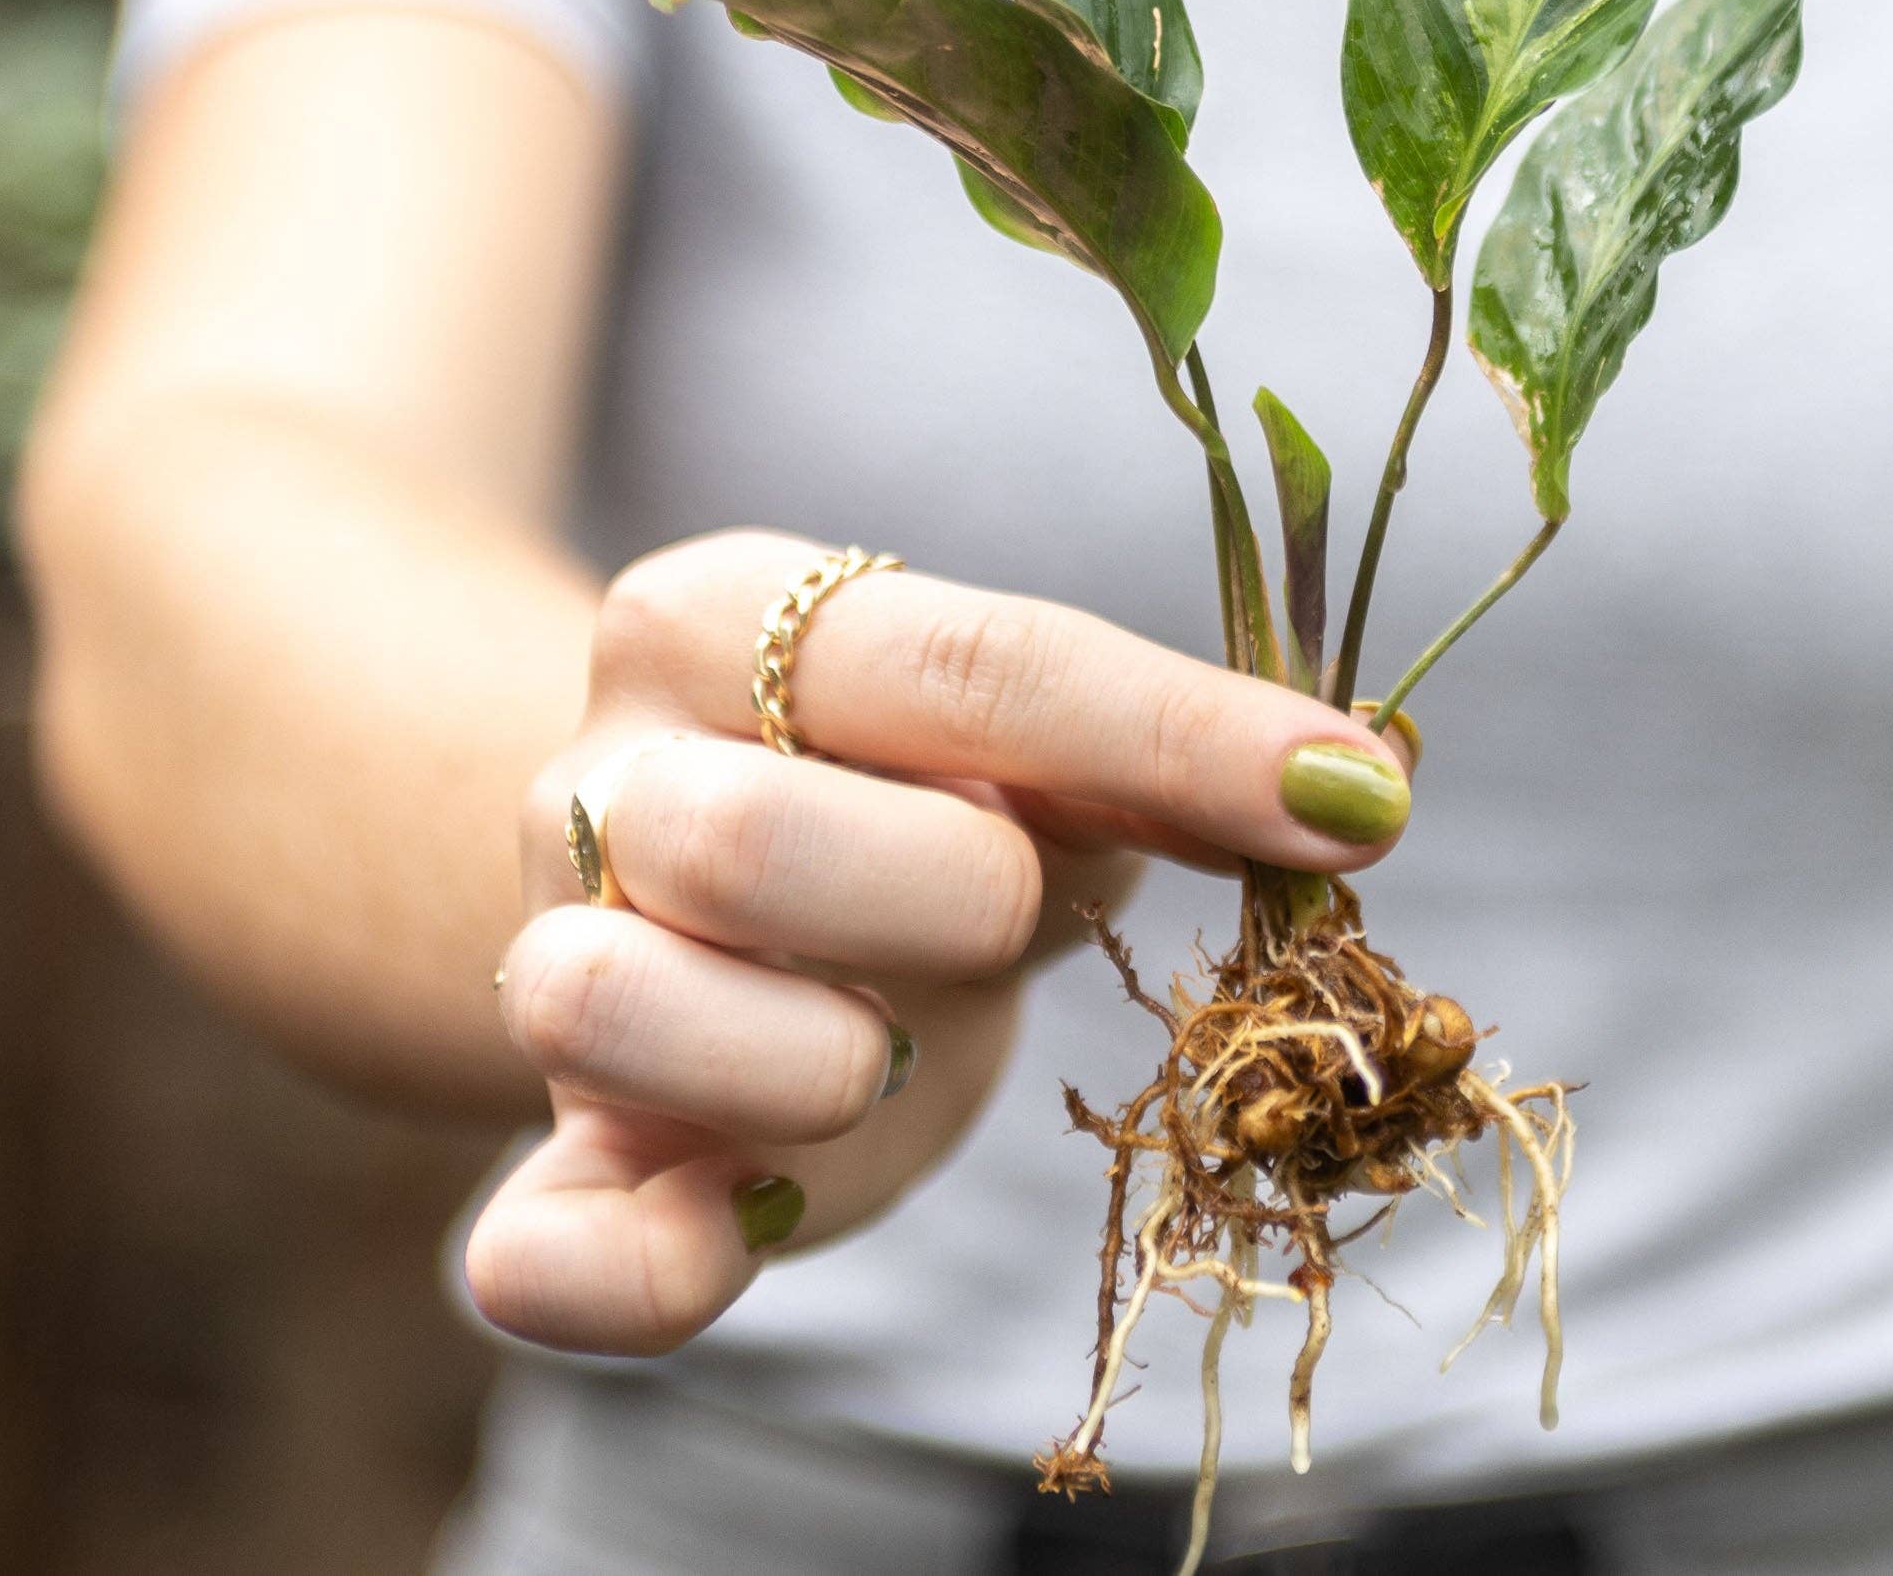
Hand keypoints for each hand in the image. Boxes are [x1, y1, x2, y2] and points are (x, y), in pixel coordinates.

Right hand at [462, 529, 1414, 1356]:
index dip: (1172, 734)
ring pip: (606, 1005)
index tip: (1352, 798)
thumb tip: (1354, 793)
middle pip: (743, 833)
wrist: (725, 910)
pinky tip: (736, 1238)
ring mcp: (555, 972)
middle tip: (1004, 921)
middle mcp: (600, 780)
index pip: (955, 662)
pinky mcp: (562, 1169)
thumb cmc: (921, 806)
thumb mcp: (1034, 751)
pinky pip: (538, 1248)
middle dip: (943, 893)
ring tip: (880, 1054)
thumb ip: (1163, 762)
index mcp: (718, 622)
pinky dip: (629, 1271)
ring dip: (801, 1060)